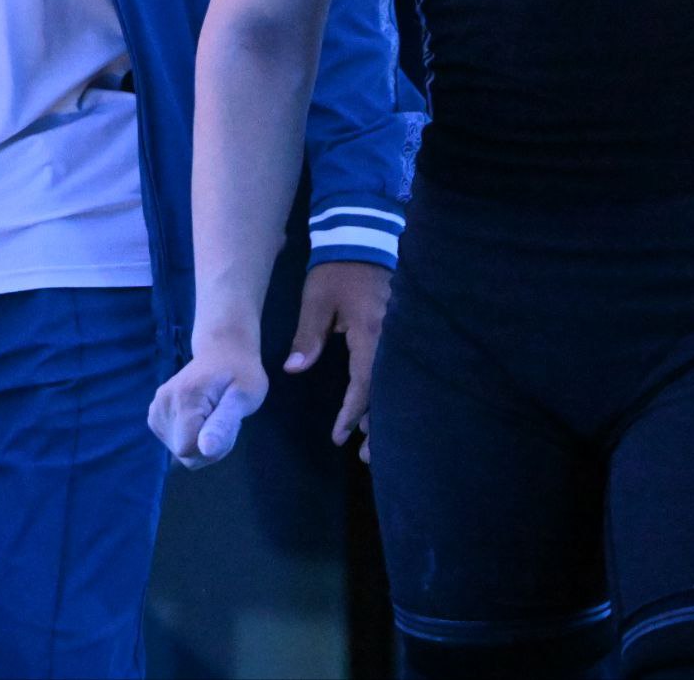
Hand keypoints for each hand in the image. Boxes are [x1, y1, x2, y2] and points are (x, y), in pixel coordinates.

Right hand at [148, 335, 269, 469]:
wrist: (223, 352)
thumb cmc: (241, 373)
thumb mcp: (245, 396)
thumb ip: (224, 424)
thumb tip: (206, 450)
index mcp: (184, 398)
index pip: (188, 451)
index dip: (214, 448)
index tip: (230, 425)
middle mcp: (162, 403)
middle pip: (183, 453)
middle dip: (209, 446)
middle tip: (225, 418)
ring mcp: (156, 408)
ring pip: (179, 451)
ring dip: (201, 443)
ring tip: (215, 416)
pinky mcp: (155, 413)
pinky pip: (174, 443)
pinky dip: (192, 438)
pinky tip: (203, 419)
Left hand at [288, 259, 389, 458]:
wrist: (362, 238)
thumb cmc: (337, 271)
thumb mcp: (317, 301)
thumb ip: (308, 336)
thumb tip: (295, 369)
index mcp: (371, 335)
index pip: (364, 385)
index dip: (352, 413)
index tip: (339, 436)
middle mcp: (390, 340)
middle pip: (387, 392)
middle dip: (377, 426)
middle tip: (368, 456)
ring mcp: (398, 336)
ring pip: (393, 383)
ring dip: (384, 412)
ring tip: (374, 441)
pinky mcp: (397, 331)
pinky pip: (394, 369)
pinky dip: (387, 392)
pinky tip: (381, 407)